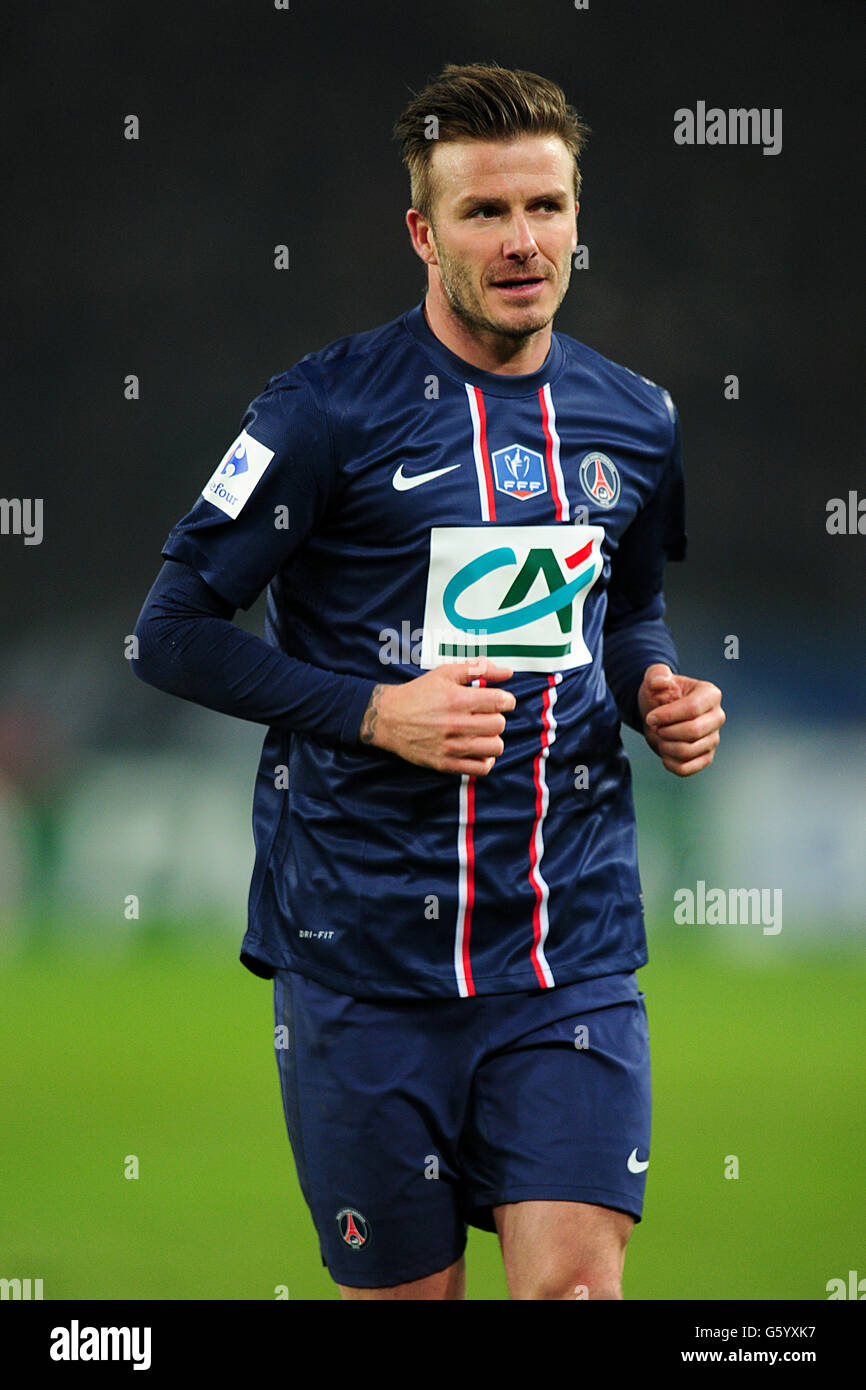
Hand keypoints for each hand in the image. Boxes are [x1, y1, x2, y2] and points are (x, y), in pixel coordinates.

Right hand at [359, 657, 515, 775]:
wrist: (388, 718)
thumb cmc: (418, 694)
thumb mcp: (445, 673)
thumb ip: (478, 669)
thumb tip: (507, 671)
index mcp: (457, 699)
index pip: (500, 701)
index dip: (507, 700)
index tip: (501, 701)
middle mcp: (455, 724)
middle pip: (499, 724)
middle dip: (497, 717)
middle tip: (486, 715)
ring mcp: (451, 746)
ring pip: (495, 747)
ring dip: (493, 738)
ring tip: (482, 733)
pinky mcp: (446, 763)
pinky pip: (481, 768)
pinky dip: (485, 759)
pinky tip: (478, 749)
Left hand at [638, 663, 724, 775]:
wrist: (659, 715)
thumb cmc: (659, 695)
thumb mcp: (654, 678)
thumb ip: (656, 674)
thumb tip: (660, 682)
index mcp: (710, 694)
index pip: (693, 708)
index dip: (667, 716)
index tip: (650, 717)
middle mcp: (717, 717)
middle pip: (693, 731)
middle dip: (666, 731)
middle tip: (655, 727)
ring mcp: (713, 738)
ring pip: (689, 751)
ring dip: (665, 746)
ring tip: (660, 737)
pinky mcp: (705, 757)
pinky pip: (687, 768)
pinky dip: (669, 763)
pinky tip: (664, 752)